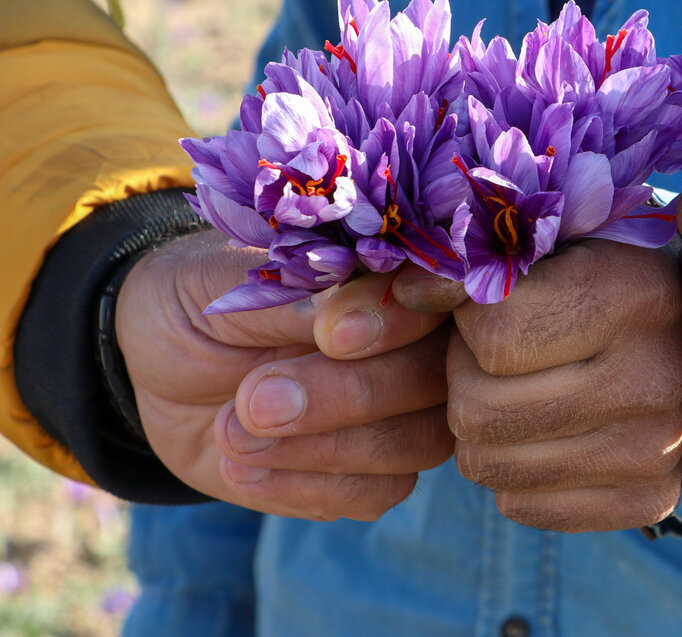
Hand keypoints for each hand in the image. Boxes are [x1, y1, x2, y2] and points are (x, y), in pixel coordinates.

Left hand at [117, 229, 456, 519]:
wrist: (154, 370)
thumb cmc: (196, 301)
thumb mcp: (227, 285)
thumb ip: (294, 297)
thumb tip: (343, 313)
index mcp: (392, 276)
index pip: (440, 297)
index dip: (399, 322)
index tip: (331, 335)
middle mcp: (415, 343)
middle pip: (434, 380)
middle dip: (348, 396)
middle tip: (254, 399)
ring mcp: (402, 411)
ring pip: (419, 443)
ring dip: (324, 449)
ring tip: (233, 432)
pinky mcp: (372, 470)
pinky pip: (379, 492)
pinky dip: (308, 487)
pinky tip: (242, 468)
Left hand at [394, 239, 681, 531]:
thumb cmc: (588, 272)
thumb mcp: (536, 242)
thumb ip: (460, 263)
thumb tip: (389, 302)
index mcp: (633, 293)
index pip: (491, 338)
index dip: (466, 320)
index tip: (492, 303)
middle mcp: (657, 376)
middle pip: (478, 412)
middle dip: (465, 377)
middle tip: (498, 353)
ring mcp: (660, 447)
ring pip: (488, 465)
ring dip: (483, 426)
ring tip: (522, 386)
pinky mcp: (652, 498)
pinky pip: (521, 504)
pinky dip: (515, 470)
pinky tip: (548, 428)